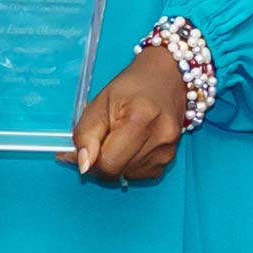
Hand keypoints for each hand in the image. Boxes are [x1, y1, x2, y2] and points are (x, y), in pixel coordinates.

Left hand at [70, 44, 191, 184]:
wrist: (166, 77)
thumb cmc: (132, 85)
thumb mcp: (99, 103)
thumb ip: (85, 135)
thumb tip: (83, 165)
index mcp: (140, 119)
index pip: (107, 162)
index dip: (90, 160)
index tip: (84, 148)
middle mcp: (159, 137)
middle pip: (116, 172)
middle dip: (101, 162)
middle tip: (100, 140)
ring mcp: (167, 150)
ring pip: (126, 176)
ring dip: (116, 163)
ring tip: (120, 136)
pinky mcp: (170, 158)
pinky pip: (139, 174)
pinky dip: (129, 164)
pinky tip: (132, 144)